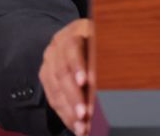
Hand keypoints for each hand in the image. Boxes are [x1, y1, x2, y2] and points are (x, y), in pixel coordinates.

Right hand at [39, 18, 94, 134]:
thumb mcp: (103, 42)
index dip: (78, 66)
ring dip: (68, 111)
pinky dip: (64, 114)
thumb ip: (104, 57)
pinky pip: (52, 97)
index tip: (85, 82)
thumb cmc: (99, 42)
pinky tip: (74, 125)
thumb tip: (114, 78)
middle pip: (62, 73)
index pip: (72, 49)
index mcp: (73, 33)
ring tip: (81, 127)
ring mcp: (49, 62)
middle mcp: (56, 47)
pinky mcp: (45, 75)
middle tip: (84, 114)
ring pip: (55, 89)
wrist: (80, 36)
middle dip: (73, 97)